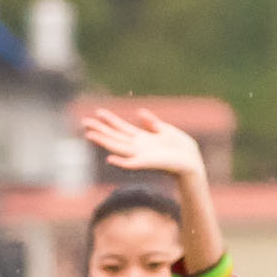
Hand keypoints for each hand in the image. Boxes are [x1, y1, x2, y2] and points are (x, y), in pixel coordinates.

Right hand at [73, 103, 207, 181]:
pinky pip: (131, 164)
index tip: (98, 112)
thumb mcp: (166, 131)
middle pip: (114, 136)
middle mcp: (138, 147)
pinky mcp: (147, 164)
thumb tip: (139, 112)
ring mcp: (141, 156)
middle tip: (84, 121)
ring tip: (90, 135)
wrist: (193, 163)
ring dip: (104, 142)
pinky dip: (121, 162)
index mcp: (143, 138)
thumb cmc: (181, 149)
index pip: (122, 128)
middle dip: (100, 129)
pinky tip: (109, 159)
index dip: (110, 120)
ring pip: (117, 148)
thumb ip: (152, 123)